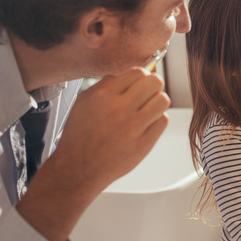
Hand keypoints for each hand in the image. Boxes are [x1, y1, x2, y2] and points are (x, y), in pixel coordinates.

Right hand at [16, 67, 169, 240]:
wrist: (78, 169)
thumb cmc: (80, 136)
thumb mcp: (83, 103)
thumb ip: (105, 86)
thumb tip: (126, 75)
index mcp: (103, 95)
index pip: (137, 71)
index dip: (141, 77)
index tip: (139, 84)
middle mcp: (119, 109)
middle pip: (155, 82)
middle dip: (152, 86)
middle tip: (146, 95)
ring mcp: (133, 127)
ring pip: (162, 100)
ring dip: (157, 103)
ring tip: (148, 110)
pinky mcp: (144, 143)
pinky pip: (163, 120)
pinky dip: (157, 121)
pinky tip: (146, 125)